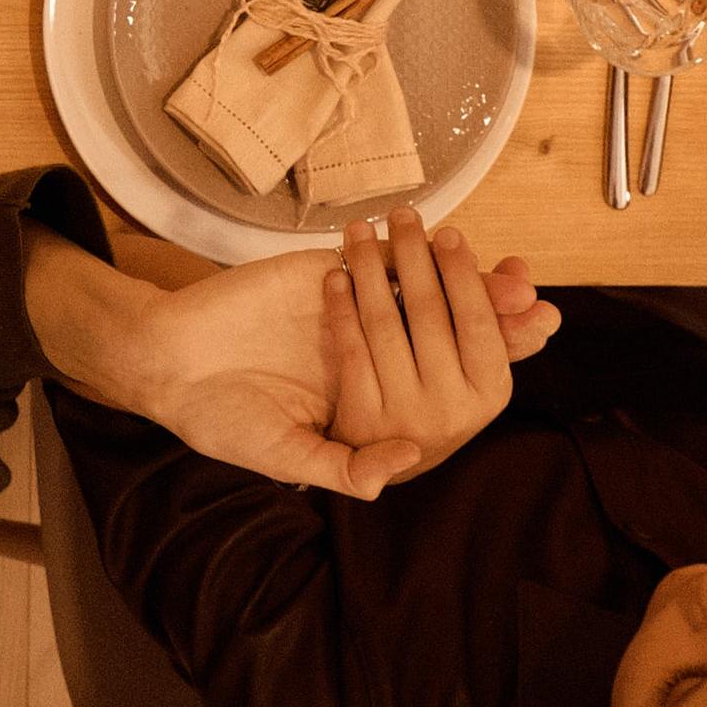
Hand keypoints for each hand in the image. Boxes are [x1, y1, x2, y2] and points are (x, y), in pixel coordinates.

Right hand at [92, 219, 544, 496]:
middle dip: (497, 314)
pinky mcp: (325, 276)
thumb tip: (402, 466)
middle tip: (539, 306)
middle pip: (449, 328)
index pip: (445, 380)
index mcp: (373, 402)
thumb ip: (340, 465)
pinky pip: (375, 259)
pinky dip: (405, 249)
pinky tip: (442, 240)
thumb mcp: (283, 454)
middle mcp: (374, 355)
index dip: (491, 358)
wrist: (167, 361)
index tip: (535, 339)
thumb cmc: (224, 419)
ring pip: (422, 288)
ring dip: (467, 276)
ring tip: (512, 274)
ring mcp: (352, 312)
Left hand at [313, 211, 536, 488]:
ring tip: (360, 229)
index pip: (481, 322)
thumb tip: (523, 277)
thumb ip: (493, 316)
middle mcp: (452, 410)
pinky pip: (352, 348)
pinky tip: (337, 275)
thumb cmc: (429, 388)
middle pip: (430, 315)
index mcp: (488, 392)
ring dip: (371, 268)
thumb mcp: (468, 360)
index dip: (464, 275)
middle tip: (403, 214)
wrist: (366, 449)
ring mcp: (405, 419)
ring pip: (386, 324)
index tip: (448, 233)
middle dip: (416, 256)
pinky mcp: (361, 421)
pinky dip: (342, 307)